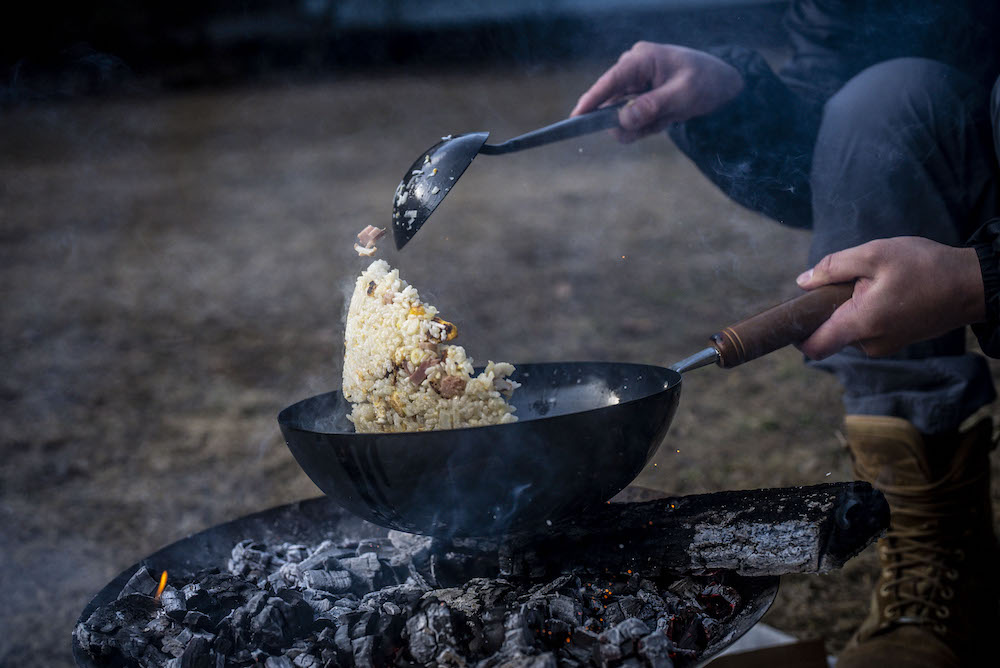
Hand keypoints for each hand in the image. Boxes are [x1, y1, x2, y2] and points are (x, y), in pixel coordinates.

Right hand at [571, 42, 743, 142]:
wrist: (722, 86)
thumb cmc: (706, 82)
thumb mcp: (684, 96)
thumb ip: (653, 107)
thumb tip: (624, 119)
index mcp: (641, 59)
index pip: (610, 81)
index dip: (591, 100)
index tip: (575, 119)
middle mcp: (632, 70)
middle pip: (612, 104)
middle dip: (632, 121)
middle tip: (657, 122)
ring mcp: (633, 85)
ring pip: (620, 116)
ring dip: (642, 125)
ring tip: (667, 118)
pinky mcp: (636, 98)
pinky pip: (631, 121)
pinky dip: (647, 126)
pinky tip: (665, 119)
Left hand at [796, 237, 983, 359]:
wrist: (973, 285)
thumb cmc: (926, 267)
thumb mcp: (875, 254)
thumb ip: (834, 267)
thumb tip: (803, 282)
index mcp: (861, 324)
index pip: (814, 347)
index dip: (796, 333)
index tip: (796, 312)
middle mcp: (870, 344)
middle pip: (829, 332)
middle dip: (829, 307)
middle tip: (850, 280)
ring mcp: (884, 346)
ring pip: (848, 328)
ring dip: (850, 307)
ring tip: (875, 282)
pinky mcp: (894, 341)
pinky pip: (866, 328)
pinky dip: (866, 311)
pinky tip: (887, 291)